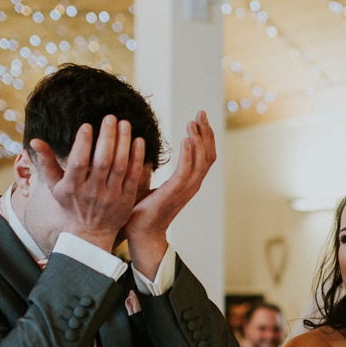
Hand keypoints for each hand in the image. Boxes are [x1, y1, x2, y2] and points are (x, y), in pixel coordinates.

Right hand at [29, 115, 146, 251]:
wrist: (90, 233)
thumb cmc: (70, 204)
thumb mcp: (55, 185)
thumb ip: (46, 162)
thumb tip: (34, 140)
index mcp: (73, 187)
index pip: (78, 162)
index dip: (82, 143)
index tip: (87, 125)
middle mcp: (93, 192)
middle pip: (102, 161)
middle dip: (107, 137)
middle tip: (110, 117)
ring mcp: (112, 196)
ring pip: (120, 165)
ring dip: (123, 143)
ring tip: (124, 123)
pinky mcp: (127, 199)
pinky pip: (134, 175)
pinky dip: (137, 158)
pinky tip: (138, 140)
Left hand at [121, 111, 217, 278]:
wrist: (140, 233)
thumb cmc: (141, 211)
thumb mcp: (144, 183)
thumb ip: (145, 168)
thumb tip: (137, 151)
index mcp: (186, 182)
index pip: (203, 155)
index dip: (203, 136)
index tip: (197, 118)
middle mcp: (191, 185)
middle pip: (208, 155)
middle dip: (206, 132)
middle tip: (200, 113)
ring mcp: (185, 190)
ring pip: (202, 161)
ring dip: (199, 139)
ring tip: (192, 122)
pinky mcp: (174, 193)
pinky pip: (186, 170)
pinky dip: (189, 154)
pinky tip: (186, 139)